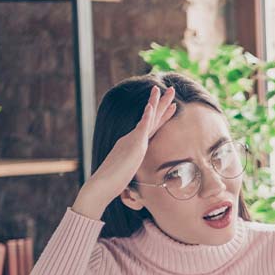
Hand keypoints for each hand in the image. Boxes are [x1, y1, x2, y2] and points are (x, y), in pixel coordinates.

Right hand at [73, 86, 176, 219]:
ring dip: (156, 103)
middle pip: (152, 118)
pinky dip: (147, 117)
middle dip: (162, 103)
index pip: (152, 127)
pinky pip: (141, 128)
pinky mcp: (132, 146)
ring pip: (148, 118)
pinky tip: (151, 106)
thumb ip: (137, 166)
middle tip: (171, 88)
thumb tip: (143, 172)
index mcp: (134, 143)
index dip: (162, 115)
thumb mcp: (131, 171)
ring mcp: (133, 140)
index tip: (172, 105)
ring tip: (163, 89)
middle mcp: (133, 138)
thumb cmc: (115, 182)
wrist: (102, 186)